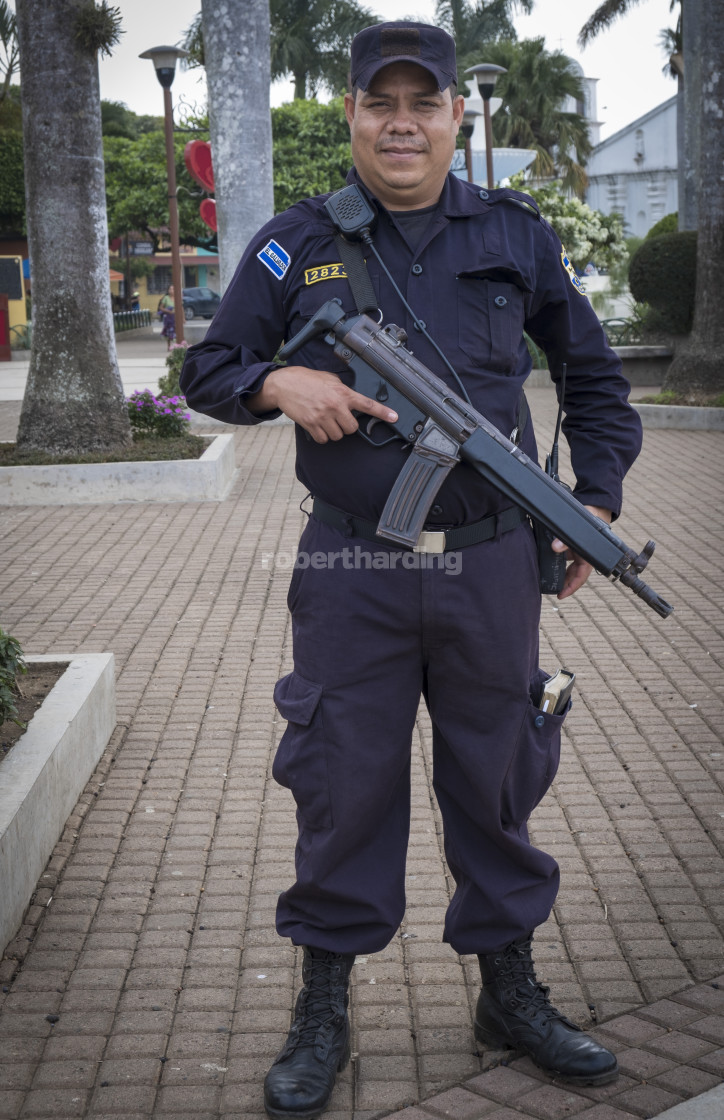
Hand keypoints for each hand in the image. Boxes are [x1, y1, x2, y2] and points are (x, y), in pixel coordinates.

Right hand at [248, 365, 397, 442]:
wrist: (284, 384)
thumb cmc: (307, 380)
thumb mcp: (330, 380)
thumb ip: (343, 390)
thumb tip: (352, 400)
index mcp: (342, 393)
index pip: (367, 404)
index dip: (382, 412)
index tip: (394, 417)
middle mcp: (335, 406)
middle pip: (352, 428)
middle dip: (347, 426)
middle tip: (338, 418)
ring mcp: (323, 416)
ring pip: (338, 436)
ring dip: (334, 432)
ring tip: (326, 420)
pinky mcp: (311, 424)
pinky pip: (324, 439)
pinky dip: (322, 436)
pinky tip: (317, 426)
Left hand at [550, 506, 612, 598]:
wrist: (595, 510)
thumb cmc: (592, 521)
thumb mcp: (582, 529)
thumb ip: (567, 539)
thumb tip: (555, 547)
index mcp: (588, 557)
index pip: (580, 577)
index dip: (571, 587)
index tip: (560, 595)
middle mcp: (582, 557)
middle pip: (571, 575)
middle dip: (562, 583)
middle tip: (550, 590)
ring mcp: (575, 552)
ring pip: (566, 566)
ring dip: (557, 572)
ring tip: (545, 578)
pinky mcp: (569, 546)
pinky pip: (562, 556)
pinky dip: (554, 559)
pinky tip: (545, 561)